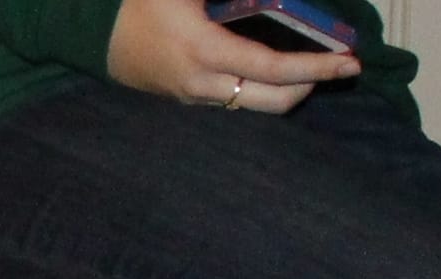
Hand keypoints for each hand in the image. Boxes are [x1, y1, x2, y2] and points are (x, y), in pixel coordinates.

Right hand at [107, 0, 361, 111]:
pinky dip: (262, 88)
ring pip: (255, 106)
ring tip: (306, 66)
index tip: (350, 63)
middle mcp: (203, 83)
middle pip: (272, 101)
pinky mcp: (186, 99)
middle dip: (310, 85)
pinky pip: (236, 101)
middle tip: (334, 65)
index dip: (316, 67)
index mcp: (205, 50)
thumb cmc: (140, 1)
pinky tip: (269, 68)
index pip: (273, 68)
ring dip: (287, 90)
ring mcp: (194, 96)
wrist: (90, 33)